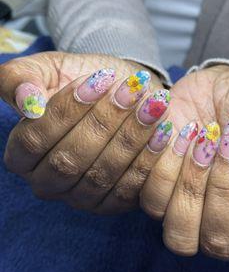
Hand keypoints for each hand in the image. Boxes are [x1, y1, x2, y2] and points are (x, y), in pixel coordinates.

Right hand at [0, 51, 172, 212]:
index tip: (99, 80)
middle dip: (104, 122)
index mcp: (22, 154)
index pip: (35, 139)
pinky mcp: (111, 203)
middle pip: (69, 161)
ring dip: (130, 138)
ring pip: (101, 175)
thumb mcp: (48, 68)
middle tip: (133, 91)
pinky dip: (148, 159)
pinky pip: (129, 188)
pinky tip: (164, 130)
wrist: (120, 91)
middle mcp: (47, 182)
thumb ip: (21, 79)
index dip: (67, 110)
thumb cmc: (81, 78)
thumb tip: (27, 101)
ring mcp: (80, 197)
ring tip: (153, 104)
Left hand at [140, 65, 228, 258]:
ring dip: (194, 180)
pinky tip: (181, 134)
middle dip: (225, 187)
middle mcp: (220, 224)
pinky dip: (165, 167)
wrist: (225, 87)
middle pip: (218, 241)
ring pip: (180, 230)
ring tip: (205, 136)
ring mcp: (185, 210)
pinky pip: (152, 200)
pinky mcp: (157, 190)